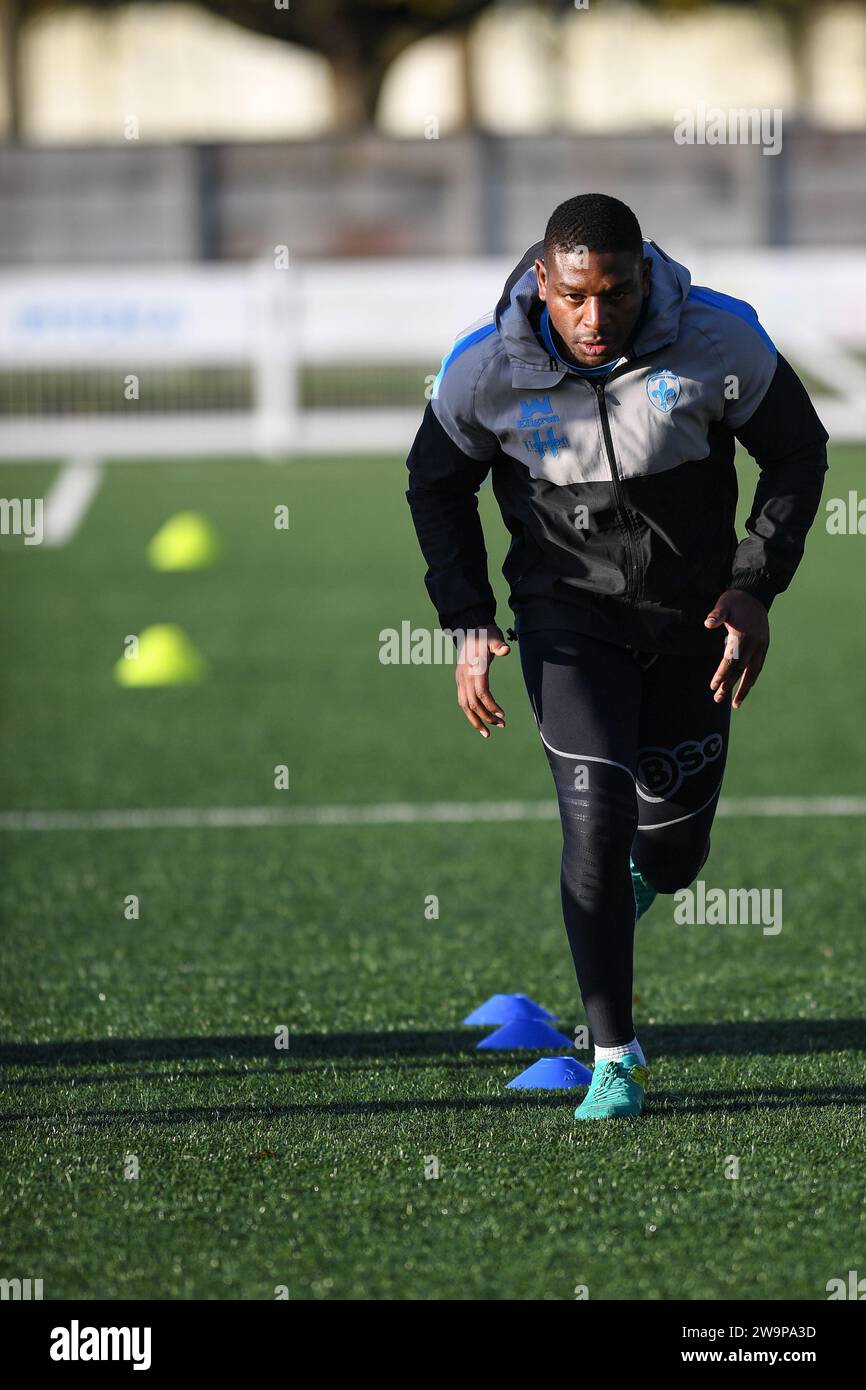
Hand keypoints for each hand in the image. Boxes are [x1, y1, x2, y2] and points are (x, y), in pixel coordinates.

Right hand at [454, 626, 509, 736]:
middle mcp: (464, 676)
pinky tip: (479, 721)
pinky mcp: (460, 681)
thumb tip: (505, 650)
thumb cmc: (485, 635)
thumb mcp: (493, 636)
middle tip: (501, 725)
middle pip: (472, 703)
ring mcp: (460, 679)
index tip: (503, 715)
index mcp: (473, 669)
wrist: (470, 629)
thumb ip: (498, 645)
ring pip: (464, 706)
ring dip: (476, 720)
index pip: (481, 693)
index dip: (491, 706)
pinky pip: (462, 701)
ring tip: (487, 733)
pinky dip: (470, 713)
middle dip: (486, 717)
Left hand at [704, 590, 768, 708]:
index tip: (713, 686)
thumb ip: (716, 615)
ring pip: (753, 672)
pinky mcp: (764, 646)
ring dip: (744, 689)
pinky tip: (746, 687)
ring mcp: (761, 646)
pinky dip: (752, 678)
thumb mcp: (724, 604)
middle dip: (730, 686)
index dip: (722, 674)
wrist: (756, 594)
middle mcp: (754, 644)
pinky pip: (758, 666)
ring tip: (736, 704)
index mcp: (743, 636)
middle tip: (717, 699)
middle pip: (741, 670)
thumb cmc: (736, 600)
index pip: (731, 660)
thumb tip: (708, 623)